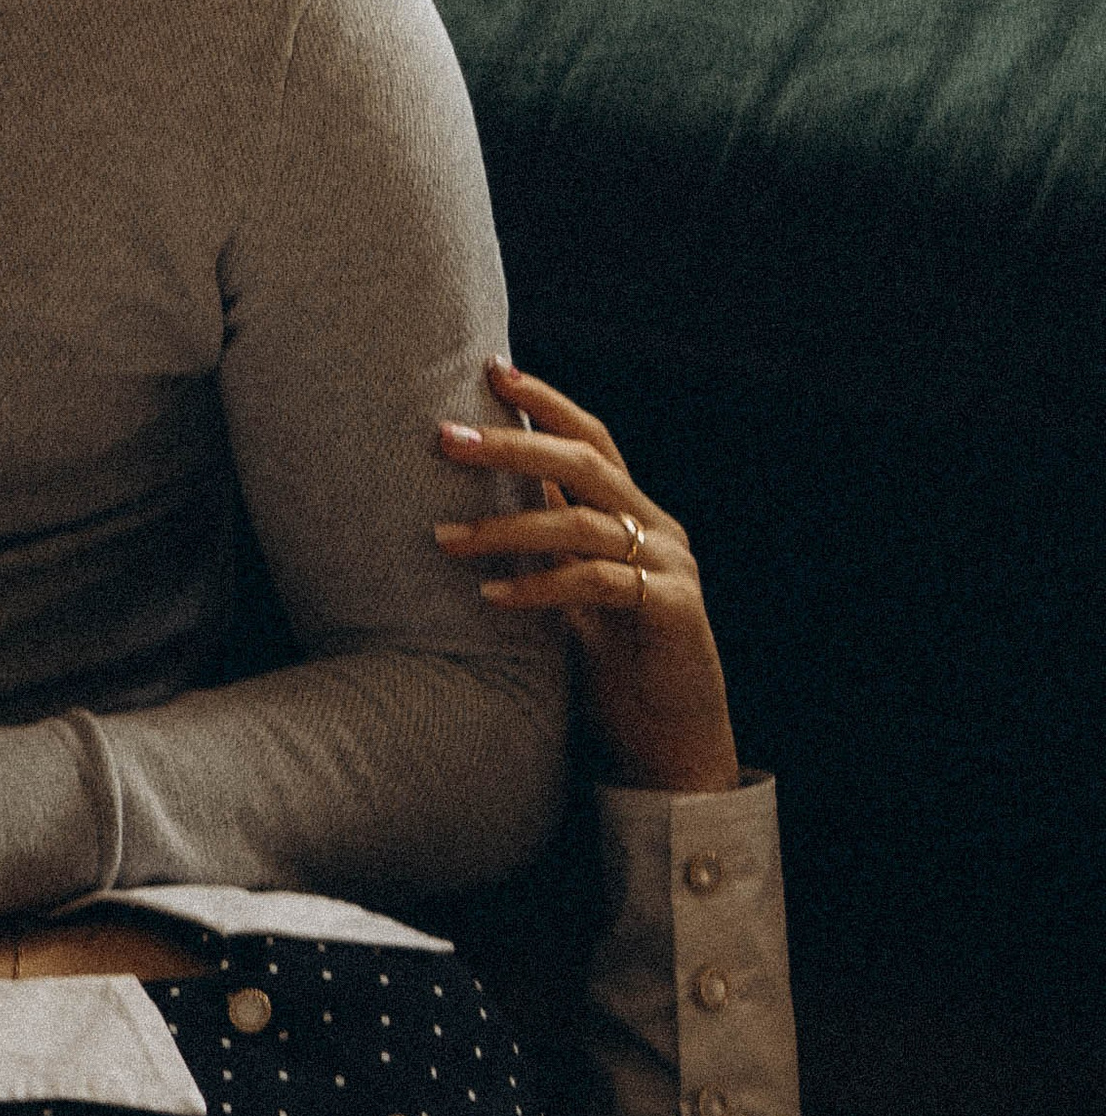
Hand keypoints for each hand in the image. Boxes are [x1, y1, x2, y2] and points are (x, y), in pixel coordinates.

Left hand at [432, 361, 740, 796]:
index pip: (589, 439)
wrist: (671, 747)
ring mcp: (670, 567)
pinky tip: (492, 597)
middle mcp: (656, 528)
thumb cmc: (613, 667)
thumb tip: (492, 491)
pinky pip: (599, 583)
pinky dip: (541, 586)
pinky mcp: (673, 610)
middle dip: (510, 444)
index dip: (545, 402)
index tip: (491, 369)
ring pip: (582, 522)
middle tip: (444, 438)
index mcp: (633, 514)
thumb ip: (548, 539)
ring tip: (443, 539)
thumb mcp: (571, 590)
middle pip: (583, 462)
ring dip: (505, 528)